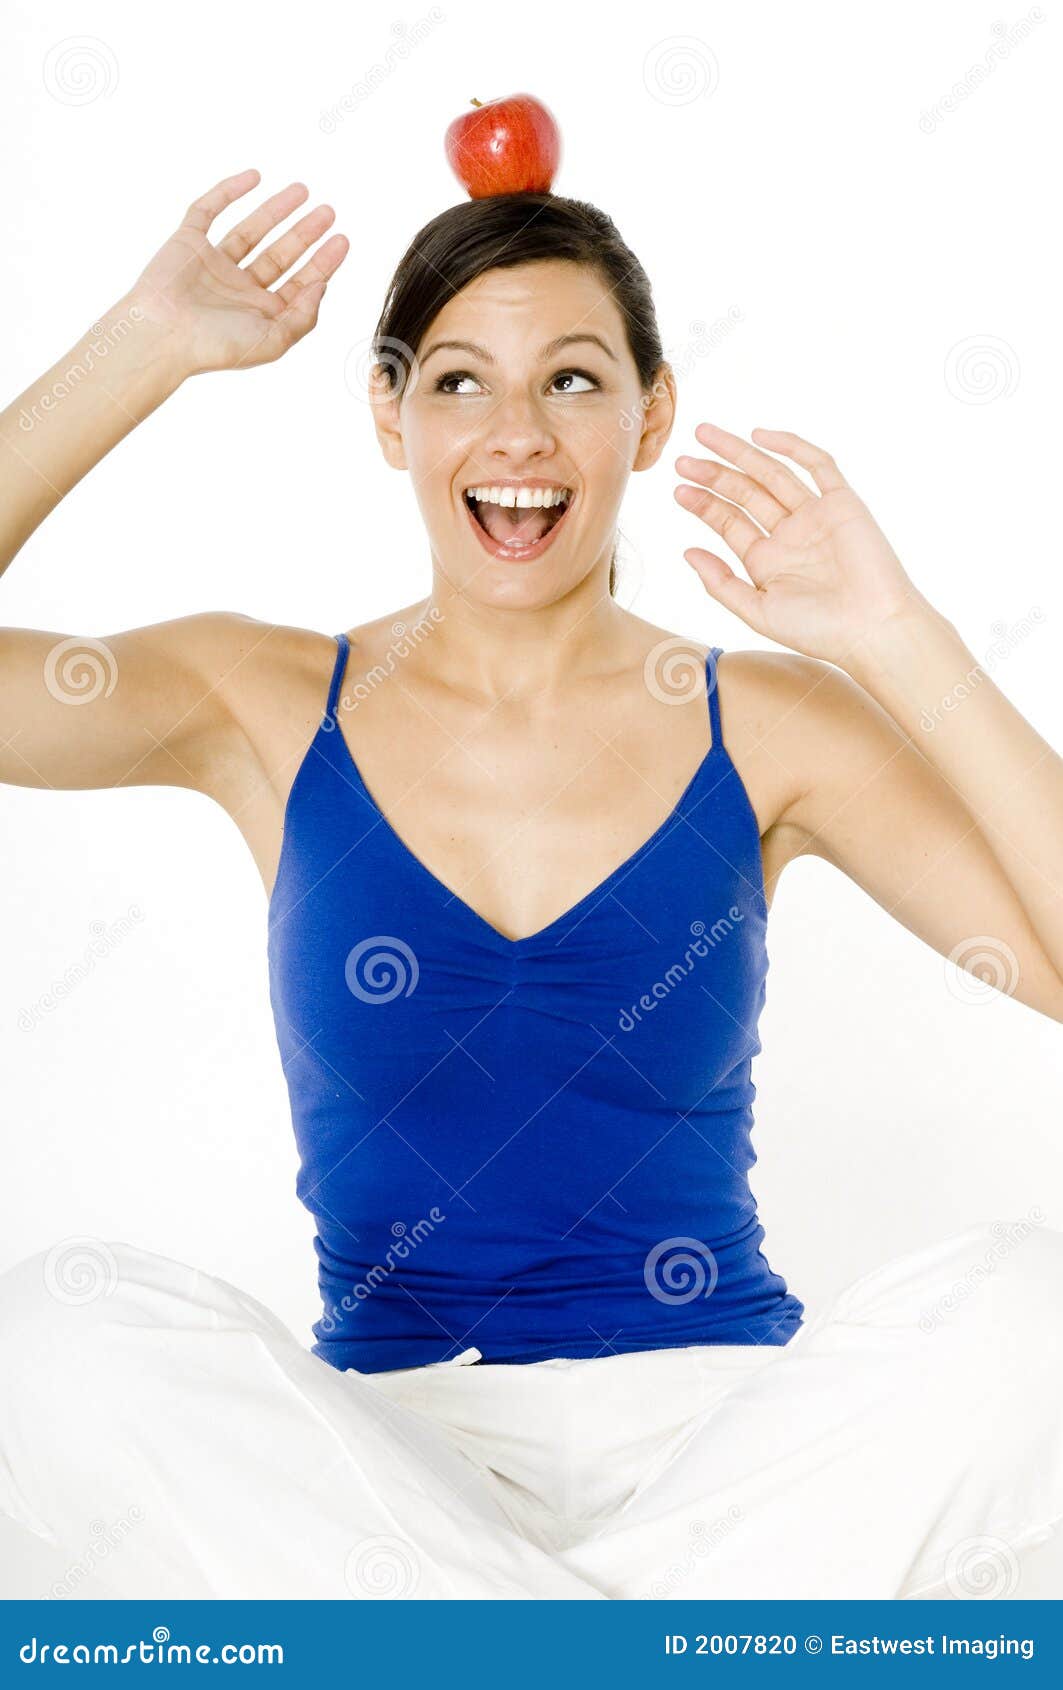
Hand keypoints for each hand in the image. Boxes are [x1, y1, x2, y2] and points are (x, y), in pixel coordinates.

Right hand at [123, 169, 348, 377]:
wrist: (161, 335)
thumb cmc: (215, 346)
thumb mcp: (273, 341)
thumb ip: (303, 317)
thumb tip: (322, 286)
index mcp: (260, 313)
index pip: (299, 283)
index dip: (323, 262)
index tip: (342, 239)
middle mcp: (239, 289)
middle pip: (280, 254)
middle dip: (305, 233)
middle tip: (328, 211)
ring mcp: (214, 264)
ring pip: (251, 230)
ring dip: (276, 210)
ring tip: (303, 191)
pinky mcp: (188, 243)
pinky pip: (210, 210)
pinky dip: (230, 191)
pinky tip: (255, 177)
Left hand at [674, 423, 934, 666]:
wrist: (872, 627)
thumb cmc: (819, 630)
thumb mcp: (757, 610)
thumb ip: (720, 583)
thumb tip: (687, 552)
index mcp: (767, 560)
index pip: (728, 522)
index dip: (702, 504)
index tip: (678, 488)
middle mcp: (789, 534)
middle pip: (744, 493)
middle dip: (713, 474)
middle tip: (683, 459)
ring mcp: (815, 516)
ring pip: (771, 474)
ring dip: (739, 454)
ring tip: (705, 435)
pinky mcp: (842, 503)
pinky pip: (817, 466)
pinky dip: (791, 447)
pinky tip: (760, 436)